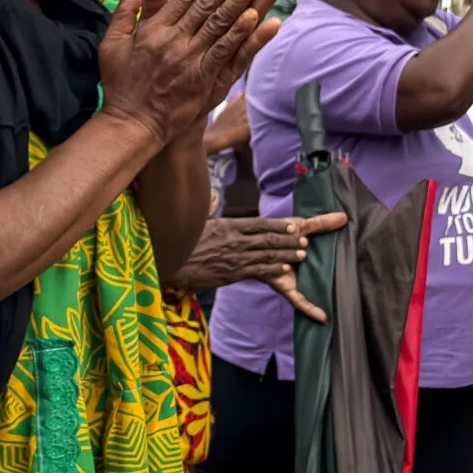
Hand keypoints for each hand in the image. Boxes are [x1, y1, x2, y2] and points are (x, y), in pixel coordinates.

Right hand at [100, 0, 294, 144]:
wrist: (132, 125)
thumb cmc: (121, 83)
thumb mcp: (113, 43)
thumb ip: (127, 10)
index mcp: (155, 30)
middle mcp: (177, 42)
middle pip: (211, 3)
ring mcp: (194, 62)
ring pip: (224, 23)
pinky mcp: (208, 82)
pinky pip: (232, 55)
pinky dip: (249, 37)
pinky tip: (266, 20)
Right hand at [166, 212, 347, 318]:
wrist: (168, 264)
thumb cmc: (179, 242)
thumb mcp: (194, 222)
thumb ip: (208, 210)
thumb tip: (213, 197)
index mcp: (227, 226)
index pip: (258, 223)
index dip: (278, 225)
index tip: (293, 224)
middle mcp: (233, 241)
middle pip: (268, 239)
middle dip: (288, 240)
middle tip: (304, 240)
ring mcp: (234, 258)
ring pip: (267, 255)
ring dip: (286, 254)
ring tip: (301, 253)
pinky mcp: (230, 274)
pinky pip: (257, 270)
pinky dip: (272, 268)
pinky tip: (283, 268)